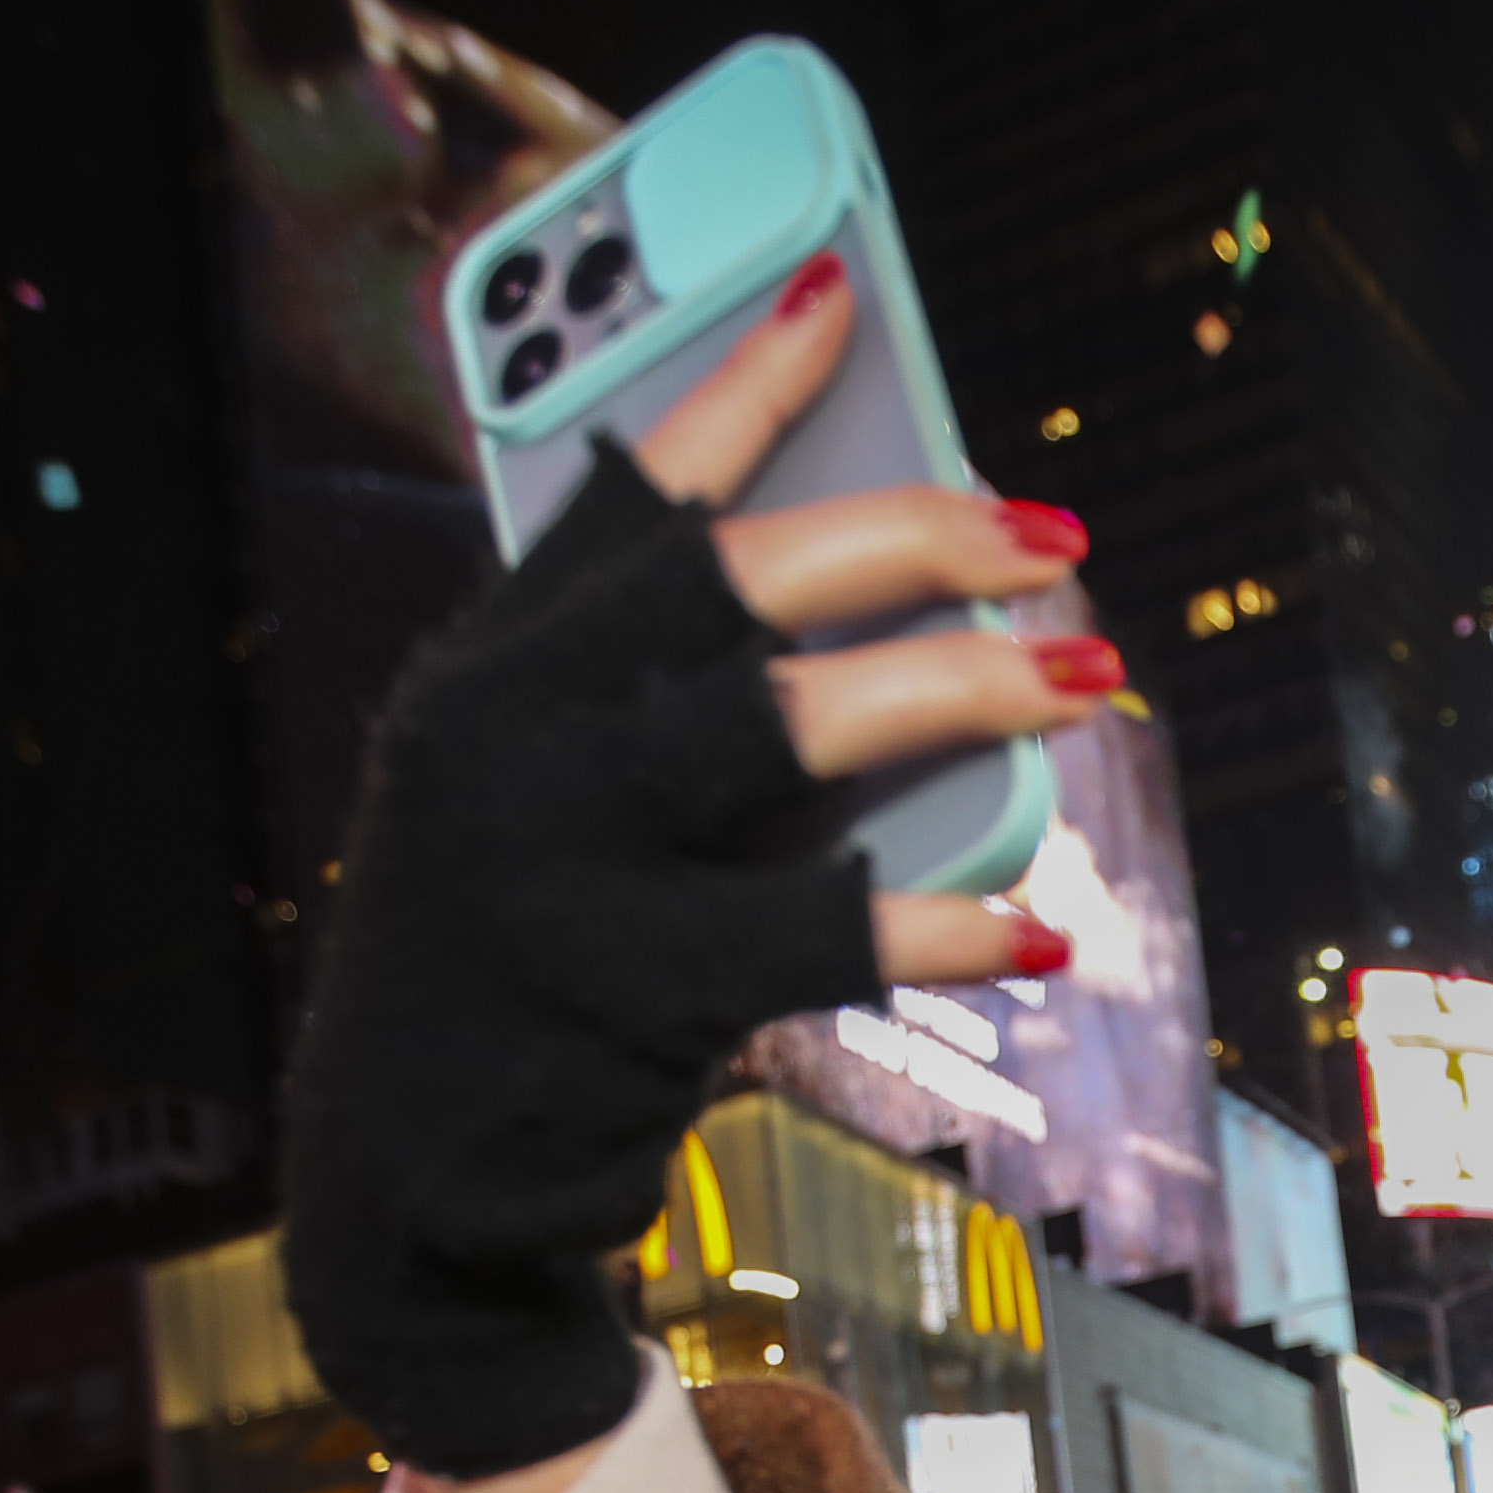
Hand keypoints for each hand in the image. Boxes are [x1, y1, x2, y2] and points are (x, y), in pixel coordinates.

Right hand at [285, 260, 1105, 1487]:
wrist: (405, 1201)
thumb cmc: (518, 981)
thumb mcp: (541, 810)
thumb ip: (655, 709)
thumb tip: (888, 626)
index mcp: (484, 671)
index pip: (623, 485)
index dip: (741, 382)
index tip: (847, 291)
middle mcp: (502, 737)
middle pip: (740, 580)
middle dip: (917, 534)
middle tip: (1055, 539)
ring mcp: (555, 859)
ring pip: (793, 721)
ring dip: (964, 687)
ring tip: (1086, 677)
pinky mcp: (621, 990)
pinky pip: (824, 926)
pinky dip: (946, 924)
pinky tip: (1035, 931)